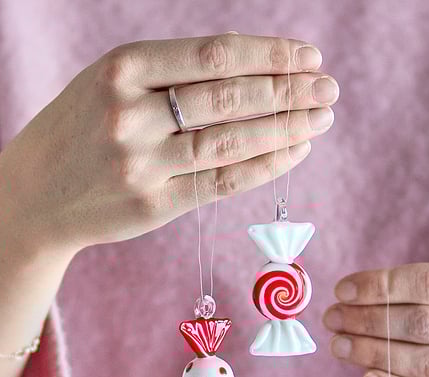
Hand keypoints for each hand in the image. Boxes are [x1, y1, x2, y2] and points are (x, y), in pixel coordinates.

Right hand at [0, 32, 337, 257]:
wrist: (35, 194)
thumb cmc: (84, 130)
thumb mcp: (112, 83)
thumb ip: (172, 75)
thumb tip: (256, 70)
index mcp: (121, 67)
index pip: (213, 55)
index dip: (268, 56)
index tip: (308, 57)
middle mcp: (131, 112)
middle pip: (228, 97)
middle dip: (288, 91)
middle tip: (329, 89)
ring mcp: (142, 163)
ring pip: (230, 141)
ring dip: (285, 129)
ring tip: (321, 119)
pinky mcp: (153, 205)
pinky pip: (221, 182)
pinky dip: (264, 167)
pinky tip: (295, 152)